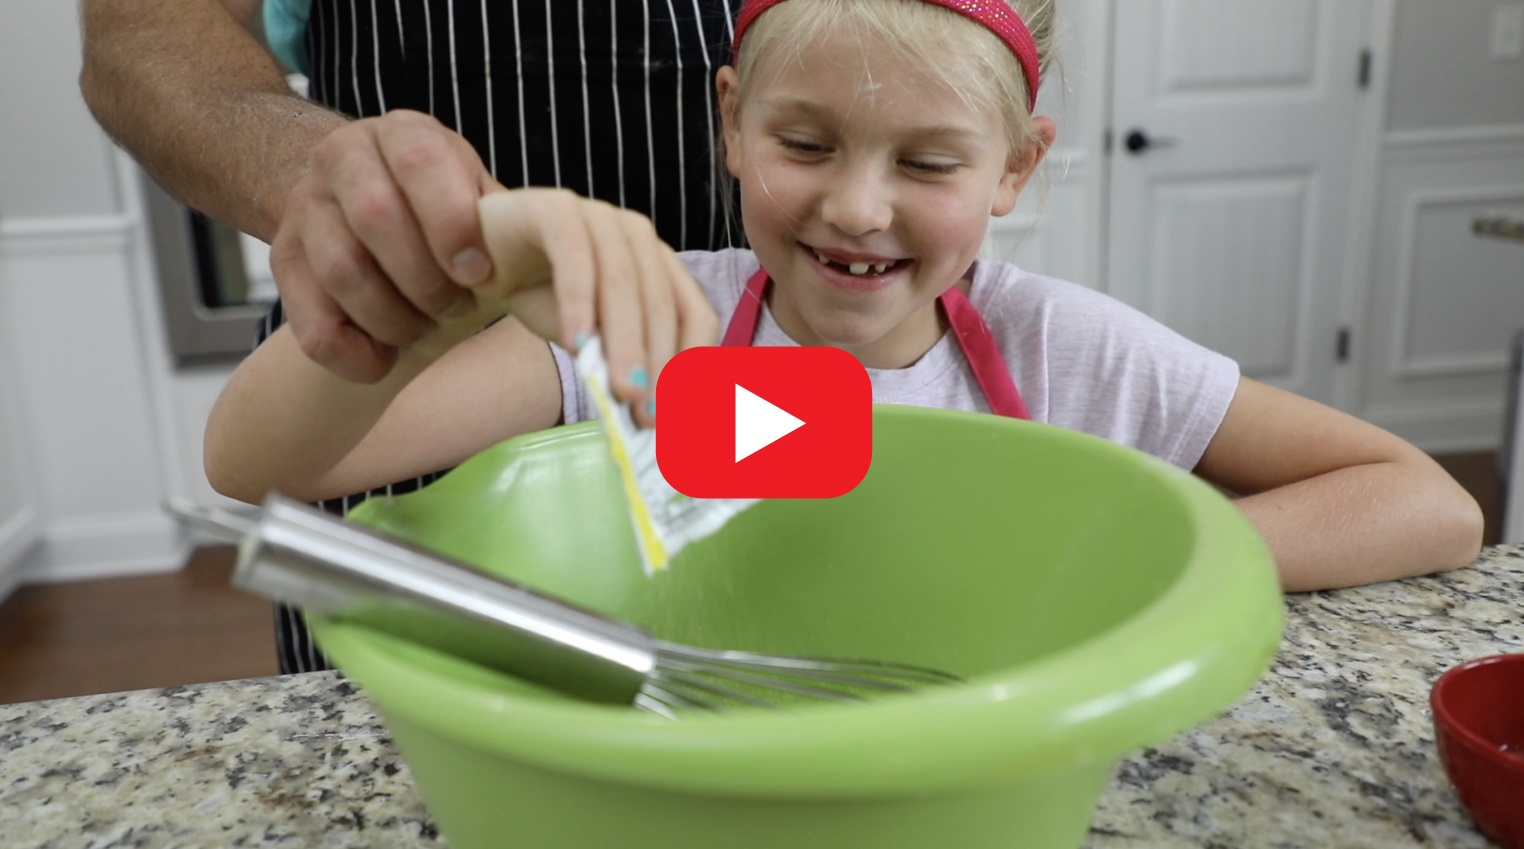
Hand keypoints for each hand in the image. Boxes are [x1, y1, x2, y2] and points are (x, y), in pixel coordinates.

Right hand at [270, 110, 500, 382]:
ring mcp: (305, 207)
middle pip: (376, 217)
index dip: (452, 222)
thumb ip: (498, 218)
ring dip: (393, 319)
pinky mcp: (282, 260)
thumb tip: (542, 256)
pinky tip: (383, 358)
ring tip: (422, 331)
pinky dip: (353, 355)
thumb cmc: (436, 204)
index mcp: (402, 134)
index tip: (478, 273)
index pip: (420, 163)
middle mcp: (343, 158)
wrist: (355, 195)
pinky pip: (311, 323)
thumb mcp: (472, 192)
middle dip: (425, 280)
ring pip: (342, 271)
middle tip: (454, 309)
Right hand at [476, 189, 718, 427]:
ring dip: (626, 341)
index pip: (694, 315)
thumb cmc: (541, 295)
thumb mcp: (588, 339)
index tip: (682, 413)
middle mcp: (640, 239)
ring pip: (624, 282)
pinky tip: (575, 344)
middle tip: (650, 415)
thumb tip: (646, 414)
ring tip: (622, 390)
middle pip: (662, 304)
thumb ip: (615, 364)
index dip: (691, 365)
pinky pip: (574, 256)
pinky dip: (579, 302)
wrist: (478, 254)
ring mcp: (601, 217)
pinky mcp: (557, 210)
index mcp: (661, 266)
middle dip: (659, 364)